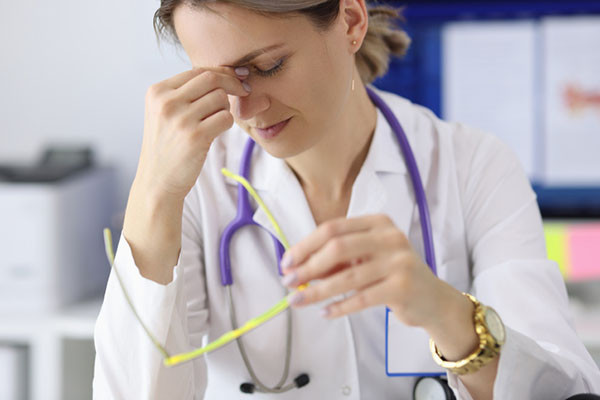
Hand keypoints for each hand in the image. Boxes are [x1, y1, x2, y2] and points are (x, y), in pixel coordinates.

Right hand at [136, 66, 250, 199]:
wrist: (157, 181)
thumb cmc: (167, 146)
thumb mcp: (164, 113)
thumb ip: (185, 93)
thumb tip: (224, 74)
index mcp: (157, 92)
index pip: (197, 71)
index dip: (222, 73)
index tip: (237, 78)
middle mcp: (167, 102)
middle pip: (212, 79)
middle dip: (232, 84)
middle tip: (243, 91)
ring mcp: (181, 119)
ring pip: (221, 99)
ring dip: (226, 109)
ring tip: (215, 121)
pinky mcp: (196, 137)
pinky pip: (226, 118)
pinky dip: (227, 123)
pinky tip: (217, 131)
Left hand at [281, 214, 456, 328]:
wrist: (433, 299)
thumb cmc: (392, 275)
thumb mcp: (366, 258)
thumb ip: (337, 260)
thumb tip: (298, 269)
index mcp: (377, 222)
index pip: (333, 229)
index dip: (305, 246)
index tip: (286, 262)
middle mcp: (390, 237)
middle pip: (338, 248)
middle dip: (308, 266)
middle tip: (288, 282)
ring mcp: (399, 261)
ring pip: (347, 276)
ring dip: (317, 291)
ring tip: (297, 301)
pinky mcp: (403, 287)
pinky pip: (362, 298)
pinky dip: (340, 306)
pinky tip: (325, 312)